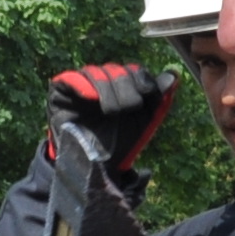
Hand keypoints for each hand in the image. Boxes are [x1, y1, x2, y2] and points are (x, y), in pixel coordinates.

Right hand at [45, 64, 177, 185]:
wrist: (93, 166)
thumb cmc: (119, 145)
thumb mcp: (144, 122)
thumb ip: (159, 99)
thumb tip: (174, 75)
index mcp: (122, 86)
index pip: (134, 70)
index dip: (142, 79)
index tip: (147, 95)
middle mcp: (102, 81)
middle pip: (116, 70)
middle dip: (126, 87)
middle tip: (129, 108)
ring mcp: (80, 84)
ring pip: (96, 72)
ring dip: (108, 89)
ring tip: (112, 111)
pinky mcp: (60, 91)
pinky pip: (71, 78)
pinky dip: (83, 86)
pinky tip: (92, 99)